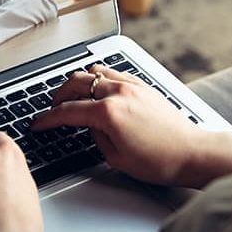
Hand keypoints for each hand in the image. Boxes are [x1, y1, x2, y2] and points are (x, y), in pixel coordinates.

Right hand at [32, 66, 215, 186]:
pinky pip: (114, 73)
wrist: (192, 153)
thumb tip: (90, 126)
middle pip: (77, 82)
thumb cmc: (161, 160)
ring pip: (95, 71)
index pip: (68, 111)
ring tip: (74, 96)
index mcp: (108, 112)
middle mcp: (119, 92)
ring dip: (80, 82)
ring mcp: (133, 86)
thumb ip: (97, 136)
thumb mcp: (116, 158)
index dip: (48, 118)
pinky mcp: (145, 86)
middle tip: (53, 108)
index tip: (38, 123)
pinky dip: (100, 79)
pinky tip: (100, 90)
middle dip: (59, 95)